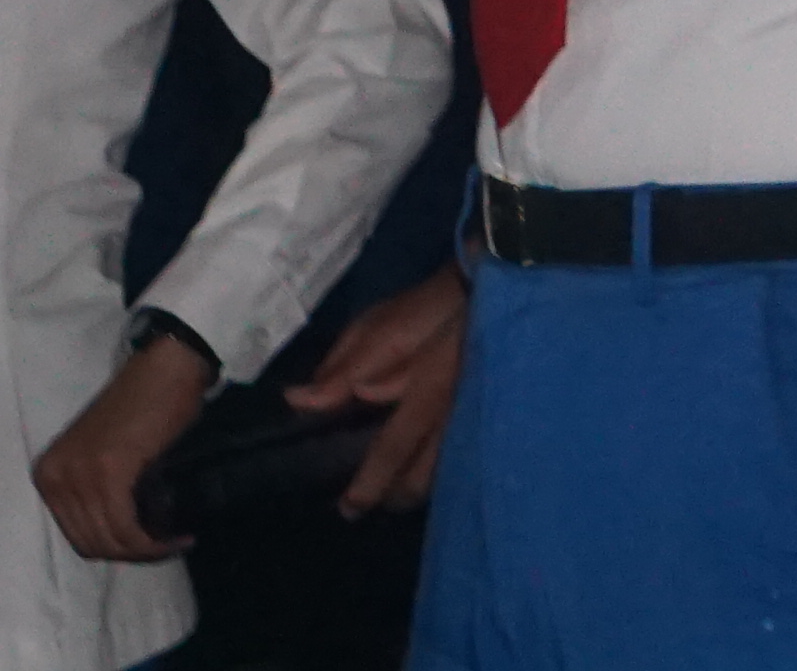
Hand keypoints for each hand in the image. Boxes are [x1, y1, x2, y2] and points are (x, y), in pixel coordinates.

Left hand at [31, 331, 212, 564]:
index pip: (76, 537)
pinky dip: (150, 541)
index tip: (150, 546)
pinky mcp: (107, 473)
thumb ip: (97, 493)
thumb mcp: (103, 455)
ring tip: (176, 543)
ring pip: (109, 541)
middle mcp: (53, 477)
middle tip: (167, 546)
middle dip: (131, 554)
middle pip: (90, 544)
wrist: (165, 370)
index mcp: (47, 474)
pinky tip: (176, 536)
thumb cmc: (143, 406)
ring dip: (145, 550)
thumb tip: (120, 538)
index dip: (115, 549)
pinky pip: (125, 527)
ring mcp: (78, 475)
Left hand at [287, 272, 465, 515]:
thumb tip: (299, 401)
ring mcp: (475, 419)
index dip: (368, 486)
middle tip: (376, 501)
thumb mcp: (381, 327)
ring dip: (421, 488)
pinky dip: (444, 471)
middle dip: (397, 497)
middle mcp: (453, 418)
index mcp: (425, 397)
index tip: (348, 510)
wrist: (497, 286)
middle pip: (424, 479)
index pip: (392, 453)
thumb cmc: (432, 308)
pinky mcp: (487, 414)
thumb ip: (343, 367)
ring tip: (401, 490)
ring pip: (448, 474)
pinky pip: (463, 457)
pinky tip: (434, 468)